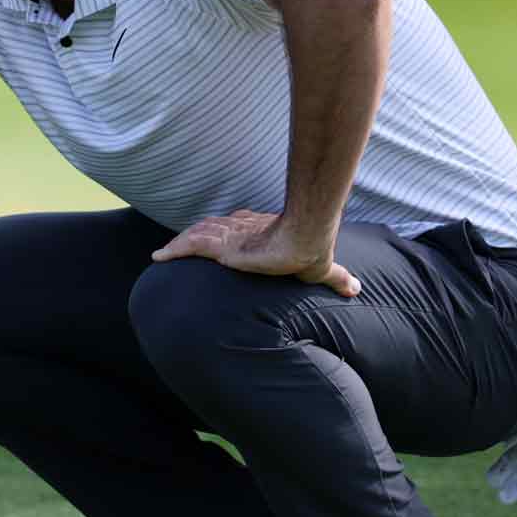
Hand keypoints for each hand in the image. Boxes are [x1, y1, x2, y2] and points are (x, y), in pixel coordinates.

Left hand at [151, 210, 361, 296]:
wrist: (307, 238)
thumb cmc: (314, 250)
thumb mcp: (324, 269)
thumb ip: (337, 278)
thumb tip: (358, 289)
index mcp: (260, 229)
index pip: (233, 227)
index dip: (220, 232)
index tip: (211, 240)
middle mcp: (240, 227)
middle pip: (210, 228)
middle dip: (194, 237)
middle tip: (176, 249)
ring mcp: (229, 234)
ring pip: (196, 235)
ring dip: (179, 245)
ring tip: (164, 254)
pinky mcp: (221, 245)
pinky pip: (189, 245)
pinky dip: (172, 251)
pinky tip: (157, 257)